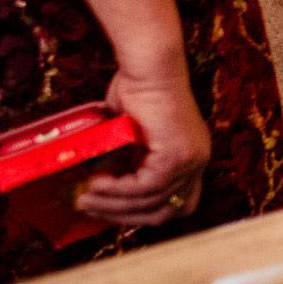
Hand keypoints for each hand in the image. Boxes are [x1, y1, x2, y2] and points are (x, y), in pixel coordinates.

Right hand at [79, 59, 211, 227]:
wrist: (148, 67)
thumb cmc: (138, 92)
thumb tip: (99, 192)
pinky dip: (117, 191)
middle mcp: (197, 161)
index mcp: (192, 158)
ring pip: (151, 201)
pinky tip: (96, 185)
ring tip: (85, 198)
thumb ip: (127, 163)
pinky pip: (144, 187)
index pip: (177, 205)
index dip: (144, 215)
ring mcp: (191, 159)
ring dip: (113, 204)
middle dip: (124, 216)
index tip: (111, 213)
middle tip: (91, 209)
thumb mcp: (132, 137)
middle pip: (165, 211)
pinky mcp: (176, 154)